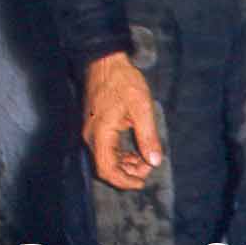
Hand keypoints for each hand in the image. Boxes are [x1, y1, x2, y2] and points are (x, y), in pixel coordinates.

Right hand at [82, 52, 161, 190]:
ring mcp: (91, 131)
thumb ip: (148, 136)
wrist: (106, 61)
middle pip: (105, 167)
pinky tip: (134, 150)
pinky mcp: (94, 125)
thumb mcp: (141, 107)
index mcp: (100, 134)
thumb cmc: (123, 81)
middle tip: (147, 167)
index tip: (141, 183)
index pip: (107, 170)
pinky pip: (105, 148)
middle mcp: (91, 136)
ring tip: (144, 159)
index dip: (124, 181)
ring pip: (105, 158)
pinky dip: (119, 153)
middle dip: (127, 172)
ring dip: (124, 163)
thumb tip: (154, 161)